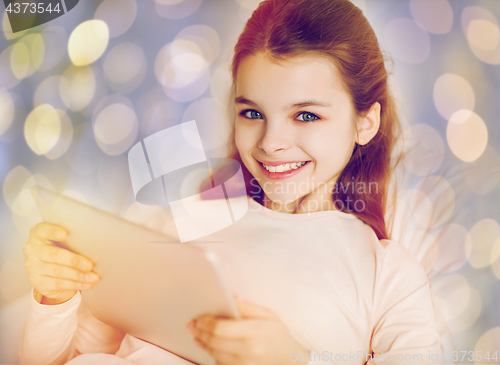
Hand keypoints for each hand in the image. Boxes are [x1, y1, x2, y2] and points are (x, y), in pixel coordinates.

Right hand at [23, 222, 98, 304]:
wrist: (50, 272)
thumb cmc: (61, 250)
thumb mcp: (64, 242)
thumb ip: (73, 240)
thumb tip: (95, 246)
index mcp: (38, 234)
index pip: (42, 230)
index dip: (52, 231)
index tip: (65, 234)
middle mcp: (32, 250)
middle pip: (53, 254)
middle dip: (73, 260)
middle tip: (89, 265)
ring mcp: (32, 267)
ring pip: (57, 271)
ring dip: (78, 275)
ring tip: (93, 277)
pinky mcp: (37, 282)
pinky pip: (58, 284)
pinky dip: (75, 284)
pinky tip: (86, 284)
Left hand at [187, 296, 309, 364]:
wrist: (291, 360)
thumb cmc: (279, 336)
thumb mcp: (269, 316)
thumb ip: (248, 307)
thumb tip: (232, 297)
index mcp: (255, 331)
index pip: (222, 328)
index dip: (207, 323)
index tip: (199, 319)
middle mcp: (249, 350)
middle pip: (215, 342)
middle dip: (200, 333)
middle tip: (192, 326)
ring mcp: (246, 364)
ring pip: (215, 355)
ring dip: (204, 344)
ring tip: (197, 336)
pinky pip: (222, 364)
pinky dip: (213, 356)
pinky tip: (210, 347)